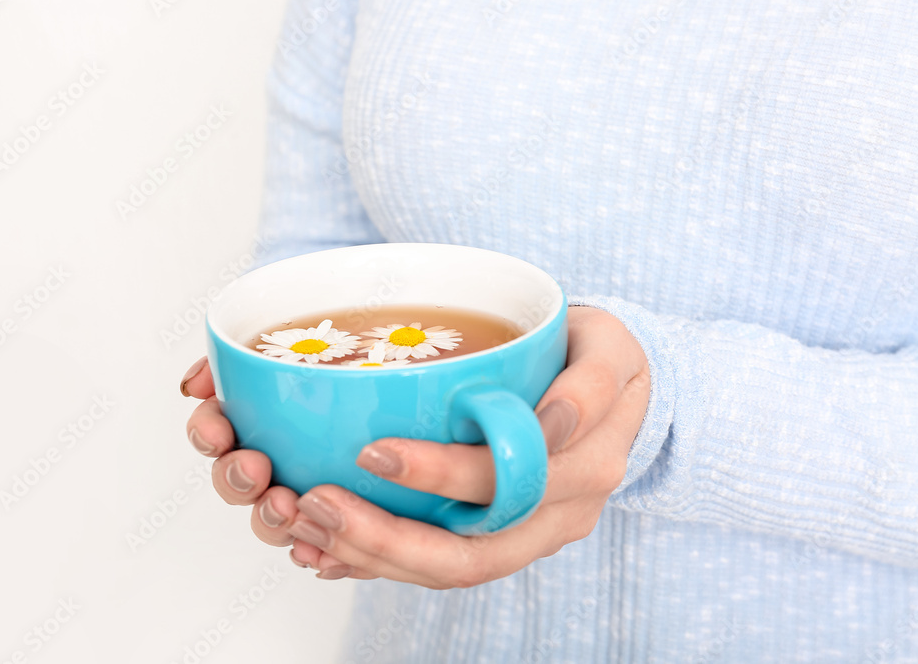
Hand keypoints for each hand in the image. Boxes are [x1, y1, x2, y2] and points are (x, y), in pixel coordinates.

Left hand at [180, 305, 649, 586]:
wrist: (614, 387)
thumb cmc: (600, 356)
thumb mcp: (612, 348)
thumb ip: (589, 385)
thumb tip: (546, 423)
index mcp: (588, 467)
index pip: (509, 485)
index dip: (441, 476)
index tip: (371, 450)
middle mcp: (558, 516)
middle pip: (467, 555)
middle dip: (383, 539)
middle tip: (311, 504)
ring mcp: (528, 534)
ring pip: (445, 570)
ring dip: (369, 555)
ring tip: (303, 526)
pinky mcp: (500, 536)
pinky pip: (439, 561)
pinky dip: (380, 560)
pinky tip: (326, 548)